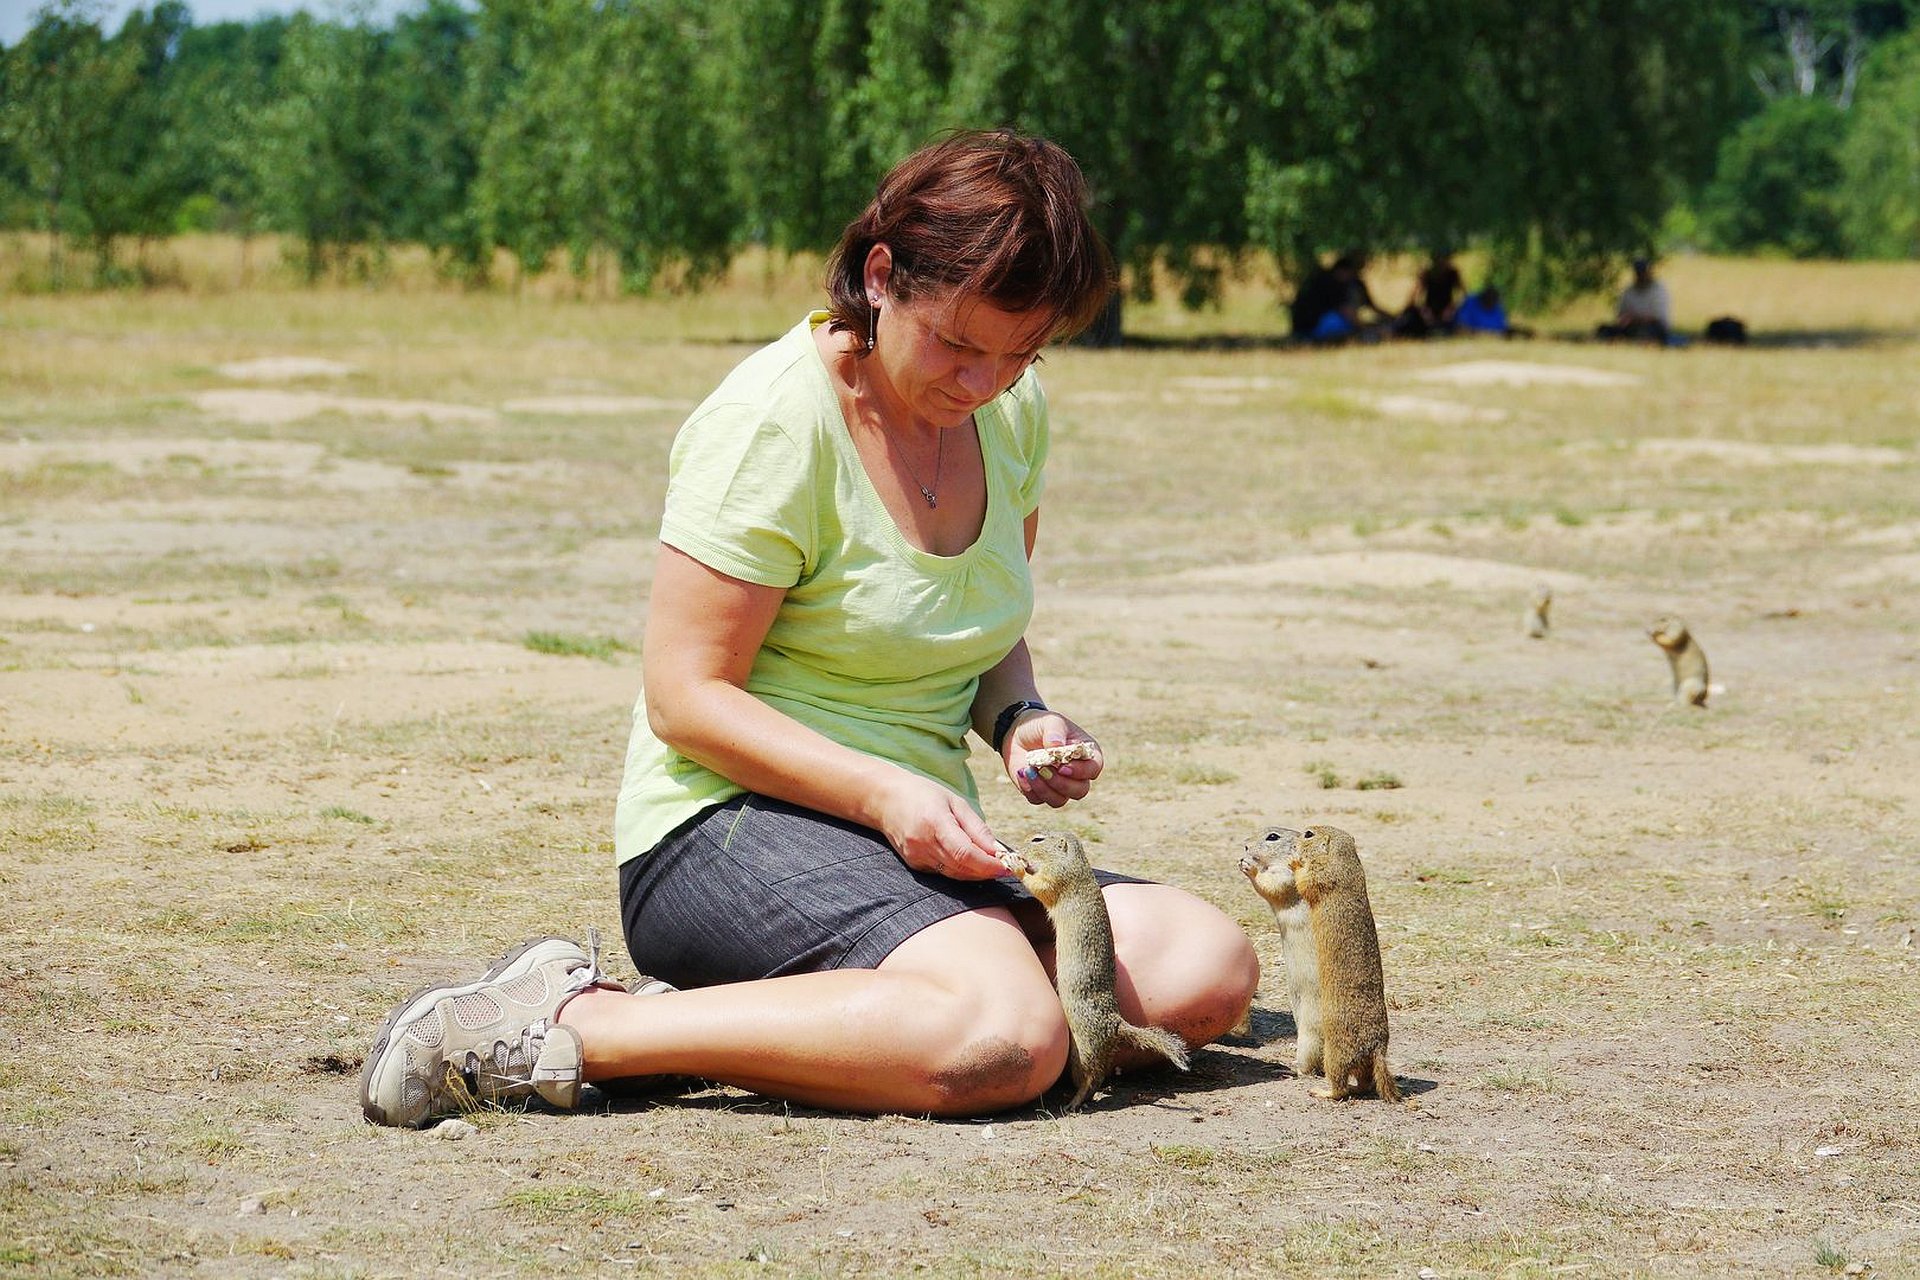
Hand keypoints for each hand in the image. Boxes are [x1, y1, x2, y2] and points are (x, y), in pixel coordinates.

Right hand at [872, 769, 1006, 880]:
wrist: (886, 800)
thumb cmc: (924, 795)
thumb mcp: (955, 802)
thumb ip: (977, 828)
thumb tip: (998, 851)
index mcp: (935, 823)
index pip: (965, 853)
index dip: (989, 864)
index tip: (1008, 866)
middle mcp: (923, 844)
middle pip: (962, 868)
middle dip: (987, 872)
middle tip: (1008, 868)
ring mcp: (917, 857)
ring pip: (954, 874)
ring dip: (977, 874)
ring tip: (994, 866)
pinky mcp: (914, 865)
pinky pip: (944, 873)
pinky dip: (961, 870)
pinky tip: (972, 863)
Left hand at [1003, 712, 1102, 808]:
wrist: (1018, 734)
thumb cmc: (1042, 725)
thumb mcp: (1050, 721)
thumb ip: (1055, 732)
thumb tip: (1056, 747)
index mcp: (1086, 754)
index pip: (1094, 769)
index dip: (1081, 771)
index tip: (1062, 767)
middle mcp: (1076, 774)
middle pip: (1079, 791)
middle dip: (1061, 784)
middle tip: (1044, 770)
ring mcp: (1059, 786)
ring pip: (1059, 800)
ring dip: (1043, 788)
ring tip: (1029, 770)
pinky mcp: (1041, 792)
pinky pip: (1038, 800)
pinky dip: (1029, 788)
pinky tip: (1022, 771)